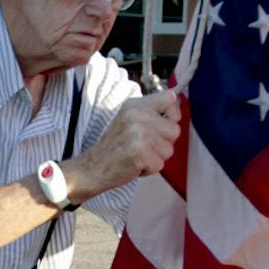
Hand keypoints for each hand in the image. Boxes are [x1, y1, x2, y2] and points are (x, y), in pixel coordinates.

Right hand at [66, 89, 181, 200]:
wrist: (92, 168)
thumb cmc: (113, 148)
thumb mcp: (129, 120)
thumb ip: (150, 111)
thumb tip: (176, 100)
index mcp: (135, 105)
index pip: (170, 98)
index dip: (173, 114)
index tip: (163, 124)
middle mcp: (137, 115)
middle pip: (175, 130)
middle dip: (163, 143)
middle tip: (144, 146)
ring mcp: (138, 133)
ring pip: (169, 149)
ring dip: (156, 158)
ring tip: (138, 155)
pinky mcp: (139, 152)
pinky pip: (160, 164)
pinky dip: (149, 169)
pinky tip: (135, 164)